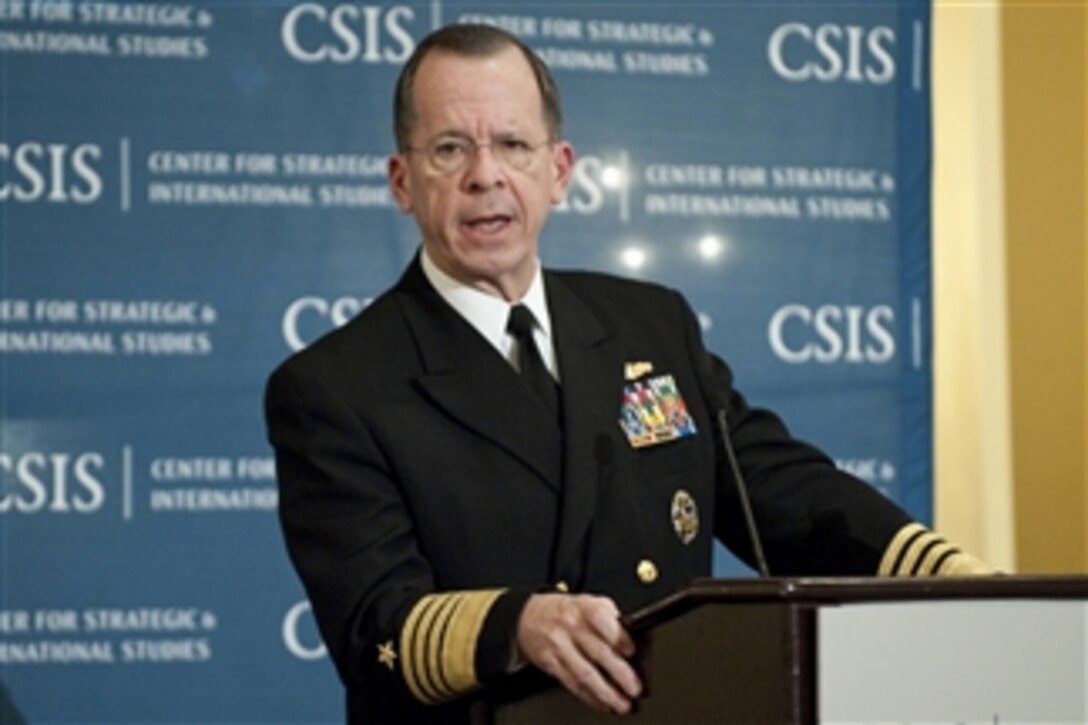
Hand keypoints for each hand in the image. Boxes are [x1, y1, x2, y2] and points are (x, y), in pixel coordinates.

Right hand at [516, 593, 641, 713]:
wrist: (530, 616)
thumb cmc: (567, 612)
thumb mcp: (589, 603)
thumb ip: (611, 619)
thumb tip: (636, 642)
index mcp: (584, 607)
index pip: (603, 621)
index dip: (620, 638)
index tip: (633, 652)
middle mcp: (571, 626)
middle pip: (598, 652)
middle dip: (620, 674)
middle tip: (636, 688)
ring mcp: (559, 646)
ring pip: (585, 673)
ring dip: (607, 693)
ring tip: (623, 704)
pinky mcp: (551, 664)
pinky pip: (572, 684)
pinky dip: (590, 697)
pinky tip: (603, 704)